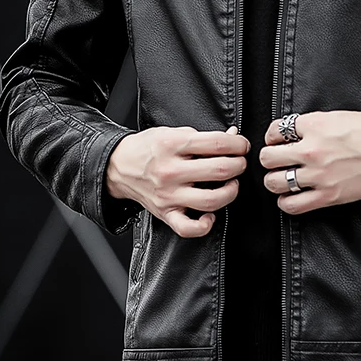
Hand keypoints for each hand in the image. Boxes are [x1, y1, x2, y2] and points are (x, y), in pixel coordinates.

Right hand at [106, 124, 249, 237]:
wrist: (118, 167)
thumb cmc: (149, 148)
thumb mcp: (174, 133)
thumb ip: (204, 136)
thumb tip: (233, 136)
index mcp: (173, 145)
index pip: (217, 143)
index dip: (238, 144)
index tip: (242, 146)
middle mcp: (171, 171)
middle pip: (220, 170)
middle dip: (239, 165)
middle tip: (240, 163)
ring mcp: (168, 195)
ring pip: (211, 200)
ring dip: (231, 191)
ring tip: (231, 184)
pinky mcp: (165, 213)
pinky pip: (188, 228)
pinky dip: (204, 225)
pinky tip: (210, 215)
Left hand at [259, 111, 360, 214]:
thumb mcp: (334, 116)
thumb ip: (309, 124)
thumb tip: (288, 134)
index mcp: (313, 126)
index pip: (274, 131)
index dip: (272, 136)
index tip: (277, 141)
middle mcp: (312, 150)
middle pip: (268, 158)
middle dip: (269, 158)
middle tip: (276, 160)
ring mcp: (319, 175)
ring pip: (274, 182)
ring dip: (274, 180)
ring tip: (281, 177)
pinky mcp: (328, 195)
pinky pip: (293, 205)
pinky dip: (285, 202)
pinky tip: (289, 195)